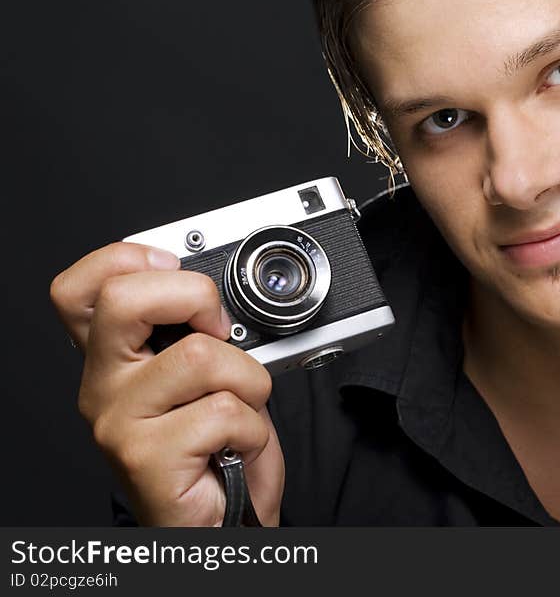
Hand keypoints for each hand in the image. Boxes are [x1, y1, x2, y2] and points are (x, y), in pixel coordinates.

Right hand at [50, 242, 284, 525]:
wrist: (218, 522)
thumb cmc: (216, 451)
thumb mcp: (206, 378)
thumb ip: (199, 333)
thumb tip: (221, 298)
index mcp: (115, 358)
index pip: (81, 288)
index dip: (126, 259)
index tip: (174, 267)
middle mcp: (103, 386)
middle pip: (123, 298)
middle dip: (196, 296)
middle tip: (220, 331)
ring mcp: (118, 421)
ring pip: (200, 356)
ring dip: (249, 381)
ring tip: (241, 411)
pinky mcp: (145, 456)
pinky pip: (226, 411)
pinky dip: (254, 428)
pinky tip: (237, 447)